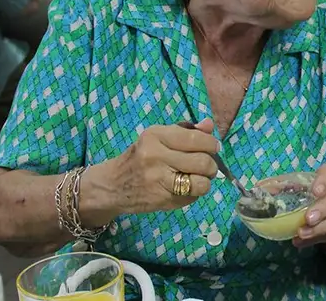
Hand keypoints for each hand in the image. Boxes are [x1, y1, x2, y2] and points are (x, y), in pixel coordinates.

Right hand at [88, 119, 218, 219]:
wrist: (112, 185)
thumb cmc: (140, 156)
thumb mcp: (158, 137)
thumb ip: (186, 130)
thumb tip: (209, 124)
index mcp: (155, 136)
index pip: (197, 139)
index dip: (211, 144)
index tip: (213, 147)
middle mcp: (156, 157)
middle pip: (203, 162)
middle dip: (211, 165)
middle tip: (207, 165)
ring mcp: (158, 181)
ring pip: (201, 183)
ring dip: (205, 181)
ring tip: (198, 177)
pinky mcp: (161, 200)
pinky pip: (191, 198)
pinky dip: (193, 194)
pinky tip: (184, 188)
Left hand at [294, 163, 325, 246]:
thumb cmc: (319, 194)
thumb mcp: (306, 186)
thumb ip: (286, 186)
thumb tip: (260, 187)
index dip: (325, 181)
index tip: (315, 191)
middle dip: (324, 208)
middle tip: (308, 218)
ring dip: (320, 227)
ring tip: (302, 233)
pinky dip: (316, 237)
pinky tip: (301, 240)